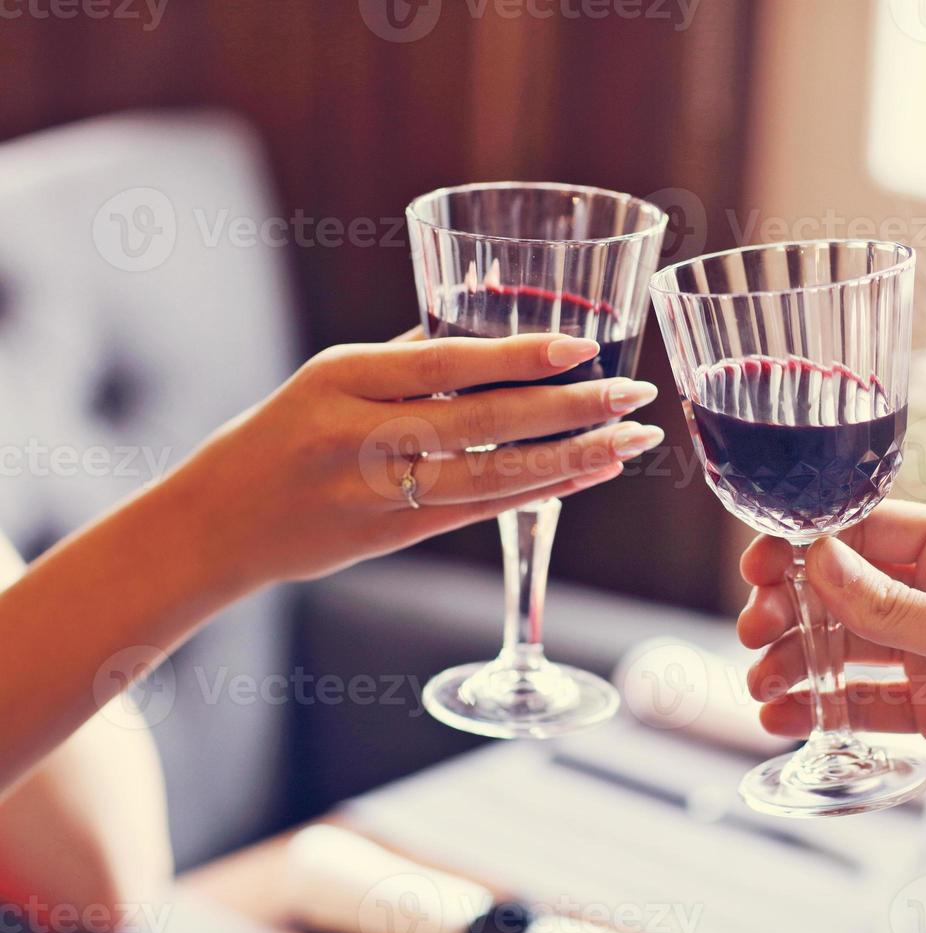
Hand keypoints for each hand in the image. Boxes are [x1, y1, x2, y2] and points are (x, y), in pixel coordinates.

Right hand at [171, 328, 663, 587]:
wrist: (219, 522)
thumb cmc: (284, 433)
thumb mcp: (330, 379)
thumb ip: (408, 356)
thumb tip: (491, 329)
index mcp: (343, 378)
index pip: (443, 360)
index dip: (515, 355)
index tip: (581, 345)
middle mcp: (361, 435)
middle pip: (481, 421)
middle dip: (567, 409)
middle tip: (633, 394)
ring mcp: (378, 492)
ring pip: (491, 474)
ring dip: (571, 459)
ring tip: (631, 441)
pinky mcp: (395, 537)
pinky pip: (481, 510)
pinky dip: (539, 493)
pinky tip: (588, 474)